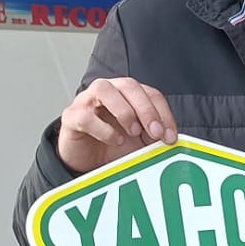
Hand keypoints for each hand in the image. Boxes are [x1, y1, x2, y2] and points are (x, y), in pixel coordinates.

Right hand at [56, 77, 177, 174]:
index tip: (170, 136)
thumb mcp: (141, 142)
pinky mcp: (72, 117)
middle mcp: (108, 91)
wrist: (87, 161)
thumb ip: (155, 137)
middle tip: (155, 133)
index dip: (163, 113)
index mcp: (128, 94)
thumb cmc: (114, 146)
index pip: (151, 93)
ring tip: (133, 132)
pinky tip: (115, 140)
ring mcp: (87, 101)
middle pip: (129, 85)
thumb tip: (172, 140)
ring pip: (103, 89)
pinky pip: (85, 115)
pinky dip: (104, 129)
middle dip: (146, 109)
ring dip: (124, 111)